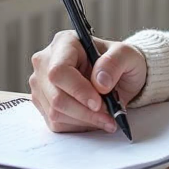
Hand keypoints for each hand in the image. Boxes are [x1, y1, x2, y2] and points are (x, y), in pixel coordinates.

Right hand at [29, 30, 146, 132]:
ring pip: (55, 113)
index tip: (98, 103)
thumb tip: (100, 83)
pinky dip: (78, 125)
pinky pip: (56, 122)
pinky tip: (94, 118)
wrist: (117, 75)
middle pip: (56, 96)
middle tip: (109, 116)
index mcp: (64, 43)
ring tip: (107, 118)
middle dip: (85, 111)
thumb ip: (115, 63)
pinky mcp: (43, 103)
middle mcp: (46, 62)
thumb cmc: (120, 61)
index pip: (59, 71)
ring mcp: (41, 84)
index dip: (78, 90)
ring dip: (84, 120)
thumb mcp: (127, 55)